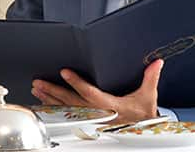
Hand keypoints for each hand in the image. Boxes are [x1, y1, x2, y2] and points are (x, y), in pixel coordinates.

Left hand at [32, 59, 162, 123]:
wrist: (141, 131)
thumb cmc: (142, 114)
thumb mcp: (148, 96)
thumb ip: (150, 78)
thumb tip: (157, 63)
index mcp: (111, 105)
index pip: (90, 93)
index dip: (77, 83)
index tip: (65, 72)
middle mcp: (98, 113)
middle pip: (72, 102)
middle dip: (54, 91)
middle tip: (40, 82)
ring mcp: (91, 118)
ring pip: (67, 109)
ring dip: (51, 99)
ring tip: (37, 89)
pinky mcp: (87, 121)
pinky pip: (67, 115)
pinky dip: (54, 107)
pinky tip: (44, 101)